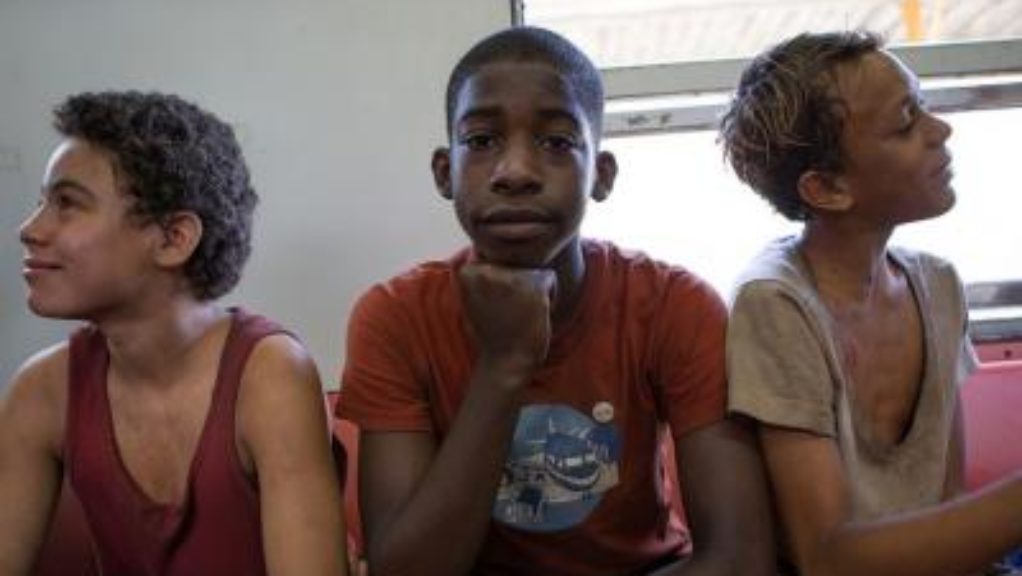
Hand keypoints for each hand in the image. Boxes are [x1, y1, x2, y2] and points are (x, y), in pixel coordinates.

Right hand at [458, 261, 555, 380]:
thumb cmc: (493, 332)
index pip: (497, 259)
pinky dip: (550, 296)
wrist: (506, 361)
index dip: (501, 283)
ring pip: (534, 269)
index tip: (495, 305)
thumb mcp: (473, 298)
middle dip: (519, 284)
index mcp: (468, 270)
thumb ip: (479, 274)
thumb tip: (484, 250)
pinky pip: (550, 278)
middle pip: (516, 262)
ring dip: (533, 290)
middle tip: (509, 311)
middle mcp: (487, 269)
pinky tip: (535, 314)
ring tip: (521, 313)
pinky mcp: (533, 286)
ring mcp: (511, 277)